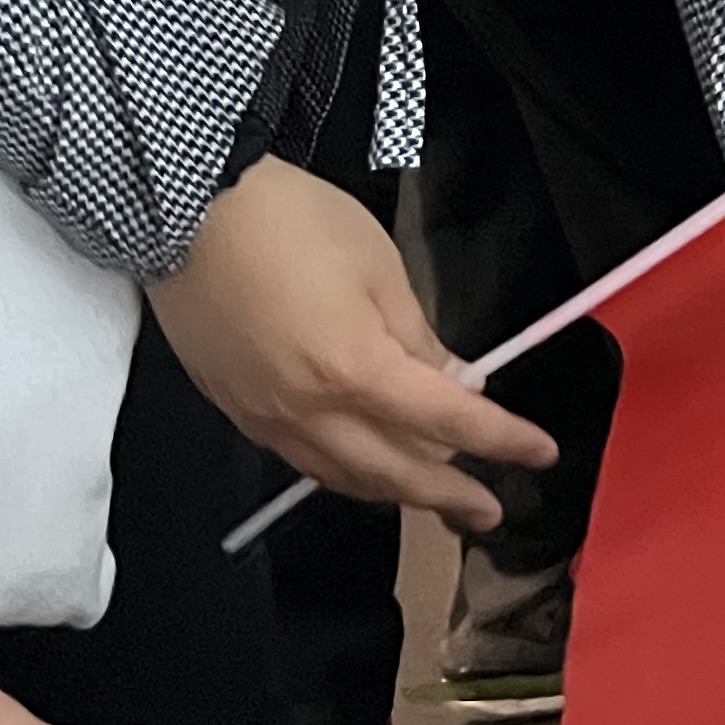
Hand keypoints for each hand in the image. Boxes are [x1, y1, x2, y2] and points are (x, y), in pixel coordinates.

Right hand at [150, 161, 554, 535]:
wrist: (184, 212)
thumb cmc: (291, 224)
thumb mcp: (380, 269)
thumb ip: (419, 338)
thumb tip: (453, 384)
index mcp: (353, 370)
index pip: (446, 422)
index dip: (500, 440)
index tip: (539, 452)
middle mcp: (308, 410)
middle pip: (393, 471)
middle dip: (449, 495)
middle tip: (490, 512)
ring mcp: (265, 418)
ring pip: (343, 476)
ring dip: (396, 492)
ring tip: (437, 500)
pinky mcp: (236, 410)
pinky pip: (303, 460)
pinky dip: (346, 472)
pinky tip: (368, 469)